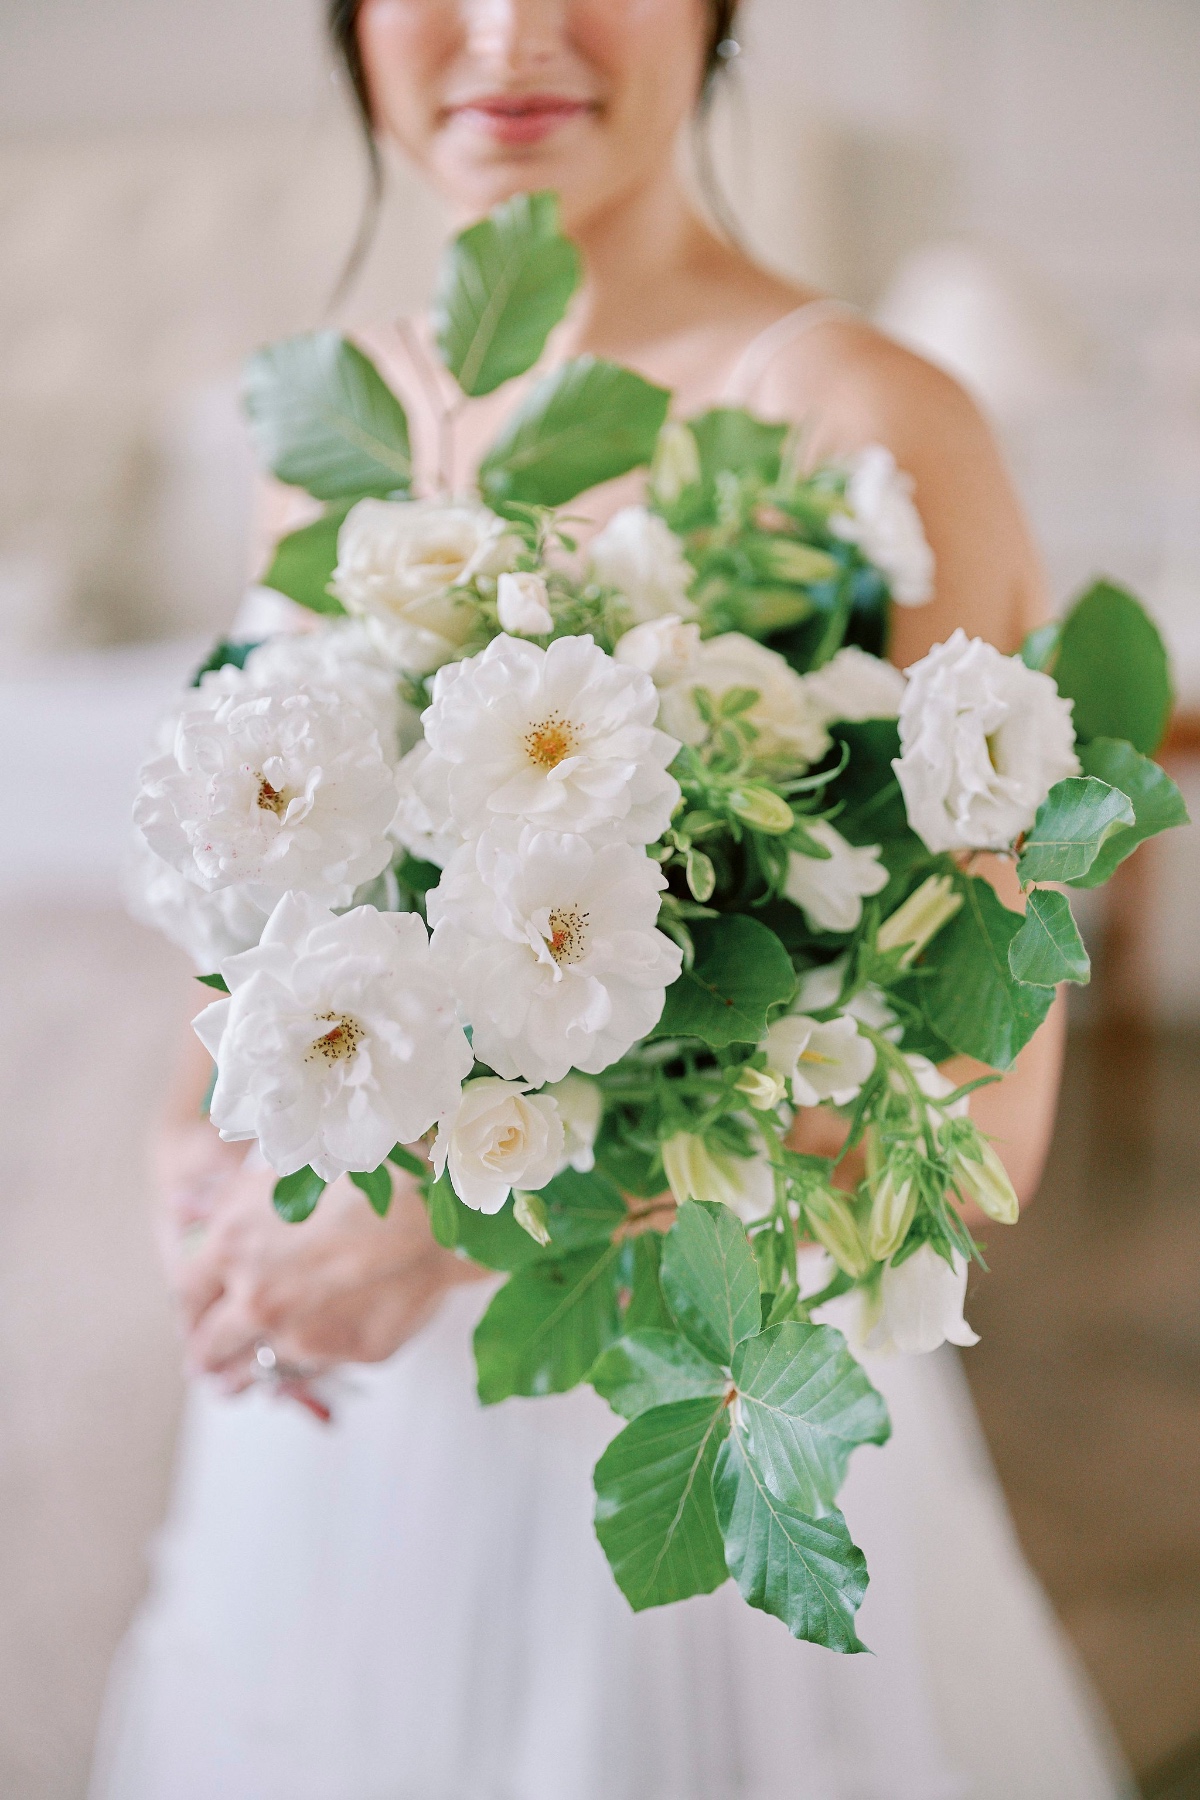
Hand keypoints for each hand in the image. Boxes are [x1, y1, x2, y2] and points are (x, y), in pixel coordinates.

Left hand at [165, 1142, 484, 1392]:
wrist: (439, 1203)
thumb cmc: (366, 1170)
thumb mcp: (287, 1168)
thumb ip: (235, 1198)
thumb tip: (192, 1210)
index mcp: (233, 1244)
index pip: (185, 1293)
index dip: (188, 1305)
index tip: (194, 1311)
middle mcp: (257, 1298)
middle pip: (207, 1346)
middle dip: (204, 1354)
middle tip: (205, 1360)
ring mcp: (302, 1334)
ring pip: (254, 1372)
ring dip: (240, 1377)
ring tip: (237, 1382)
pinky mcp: (346, 1354)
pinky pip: (314, 1367)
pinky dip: (307, 1362)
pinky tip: (311, 1352)